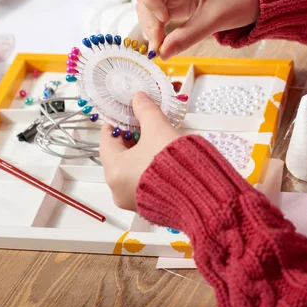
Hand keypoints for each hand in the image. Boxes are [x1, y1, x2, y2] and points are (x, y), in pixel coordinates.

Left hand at [99, 92, 181, 210]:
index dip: (117, 122)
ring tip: (157, 140)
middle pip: (118, 155)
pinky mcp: (149, 208)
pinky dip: (148, 170)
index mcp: (114, 171)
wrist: (200, 194)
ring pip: (131, 170)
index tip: (127, 113)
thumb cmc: (174, 164)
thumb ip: (146, 111)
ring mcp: (133, 201)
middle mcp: (118, 190)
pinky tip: (163, 159)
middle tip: (145, 124)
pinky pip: (142, 183)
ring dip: (141, 153)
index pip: (106, 139)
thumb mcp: (159, 129)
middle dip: (132, 138)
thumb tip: (139, 98)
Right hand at [137, 0, 259, 59]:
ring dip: (151, 26)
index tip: (164, 18)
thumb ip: (188, 36)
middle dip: (149, 19)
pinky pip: (160, 15)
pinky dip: (159, 29)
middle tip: (158, 43)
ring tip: (161, 46)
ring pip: (150, 6)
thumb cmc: (241, 0)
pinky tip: (164, 44)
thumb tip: (163, 54)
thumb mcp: (215, 19)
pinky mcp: (179, 4)